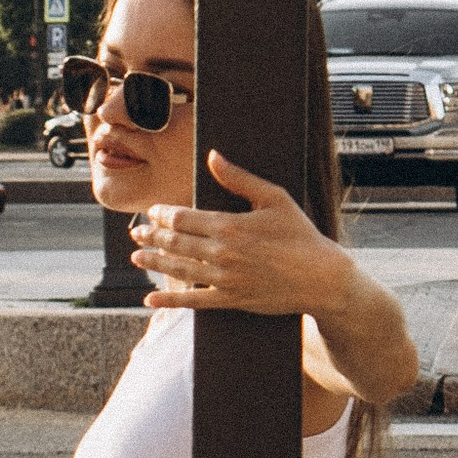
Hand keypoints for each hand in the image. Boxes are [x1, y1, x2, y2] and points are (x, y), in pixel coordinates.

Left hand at [132, 156, 340, 314]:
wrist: (321, 277)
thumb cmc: (301, 234)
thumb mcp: (274, 198)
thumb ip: (239, 178)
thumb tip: (213, 156)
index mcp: (229, 226)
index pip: (182, 218)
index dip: (163, 215)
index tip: (154, 212)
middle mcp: (221, 253)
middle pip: (175, 243)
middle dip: (153, 236)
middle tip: (137, 232)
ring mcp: (224, 279)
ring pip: (178, 269)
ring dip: (154, 262)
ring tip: (137, 256)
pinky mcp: (231, 300)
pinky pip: (193, 301)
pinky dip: (169, 300)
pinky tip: (150, 297)